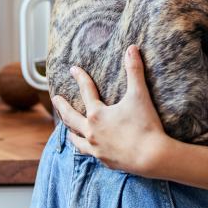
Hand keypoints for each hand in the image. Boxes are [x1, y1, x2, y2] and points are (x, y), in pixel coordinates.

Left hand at [52, 45, 171, 175]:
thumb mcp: (139, 95)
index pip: (86, 91)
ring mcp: (96, 148)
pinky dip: (84, 147)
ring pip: (76, 139)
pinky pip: (88, 152)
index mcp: (97, 114)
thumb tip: (132, 48)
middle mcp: (91, 131)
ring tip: (66, 128)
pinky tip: (87, 147)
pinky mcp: (104, 160)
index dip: (80, 78)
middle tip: (55, 99)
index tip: (73, 69)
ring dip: (70, 131)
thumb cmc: (145, 124)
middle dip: (62, 107)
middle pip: (71, 117)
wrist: (151, 157)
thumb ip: (134, 71)